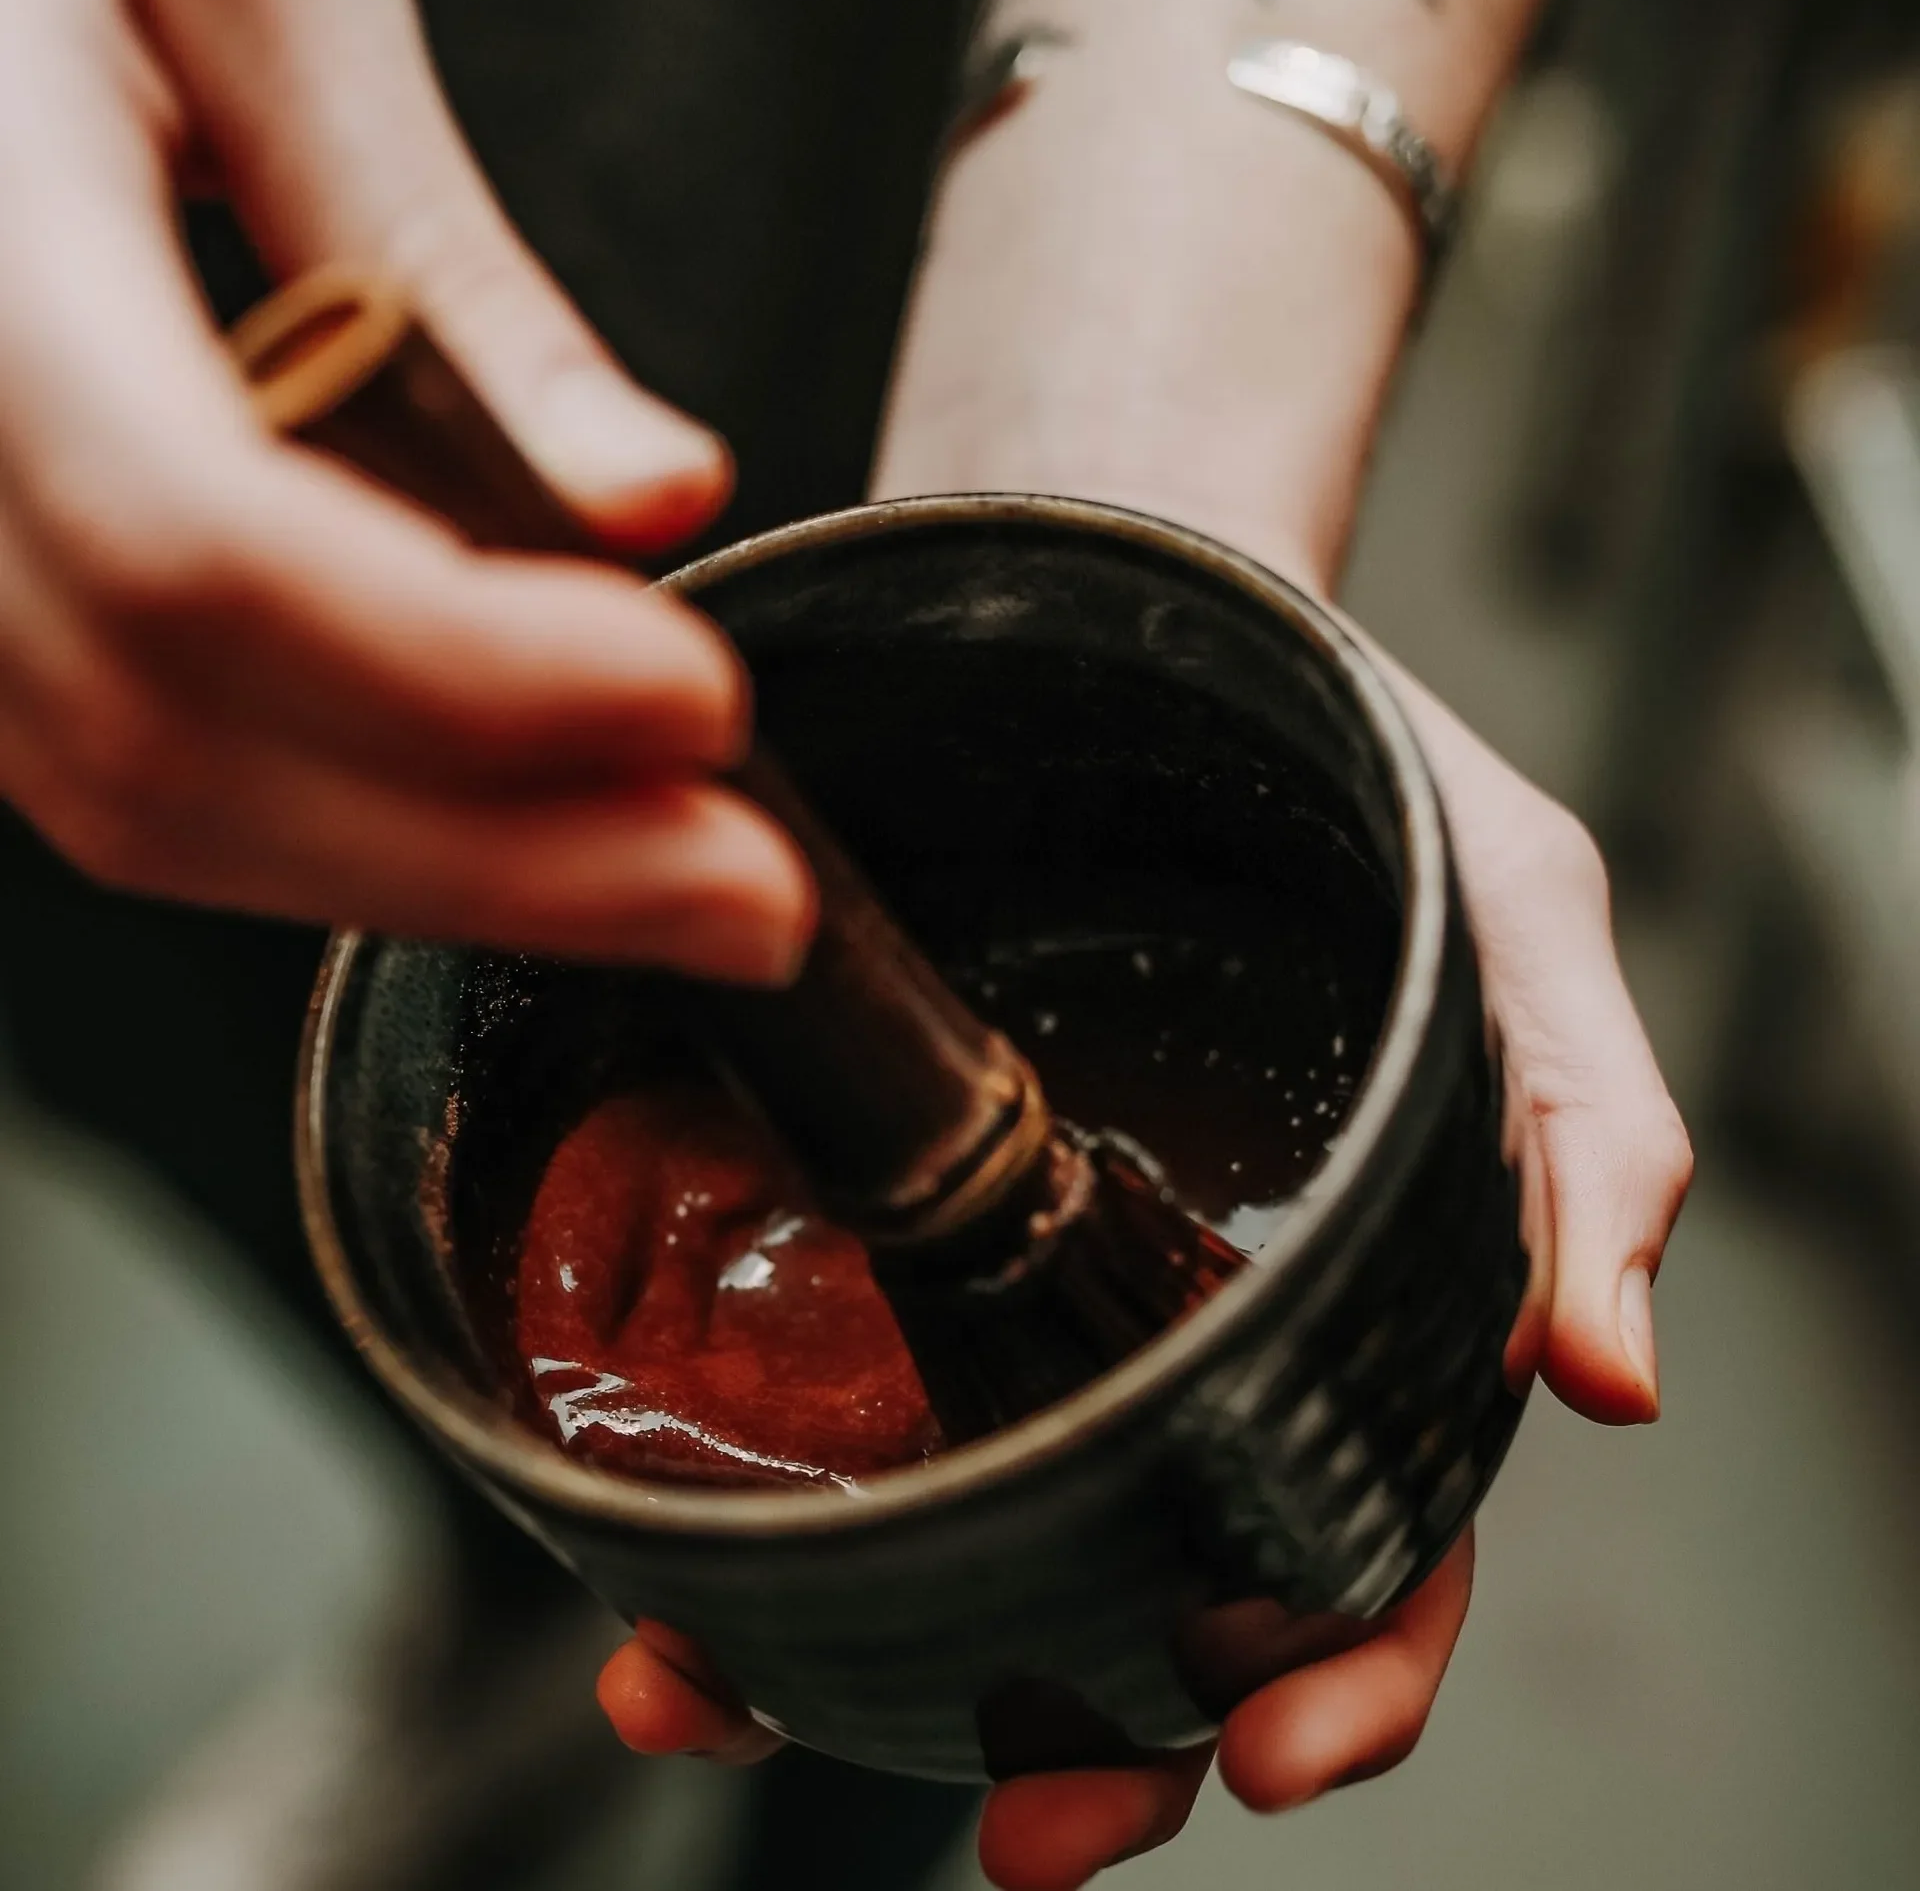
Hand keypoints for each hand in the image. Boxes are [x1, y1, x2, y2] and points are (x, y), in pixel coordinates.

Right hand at [0, 0, 810, 979]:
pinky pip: (145, 774)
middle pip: (194, 750)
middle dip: (512, 859)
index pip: (209, 550)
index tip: (697, 703)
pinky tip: (519, 826)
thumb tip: (648, 497)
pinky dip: (354, 833)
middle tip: (749, 890)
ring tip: (672, 879)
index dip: (472, 674)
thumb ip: (448, 264)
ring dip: (449, 881)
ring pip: (161, 808)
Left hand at [597, 651, 1691, 1889]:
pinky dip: (747, 1478)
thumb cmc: (1355, 767)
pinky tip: (666, 1541)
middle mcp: (1175, 1311)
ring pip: (961, 1513)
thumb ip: (1582, 1136)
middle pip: (1152, 1584)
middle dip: (1099, 1736)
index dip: (1340, 1675)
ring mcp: (1024, 1264)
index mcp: (1349, 1288)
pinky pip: (819, 1362)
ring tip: (740, 1696)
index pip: (1376, 1537)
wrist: (1143, 614)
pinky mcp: (885, 1192)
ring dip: (860, 1648)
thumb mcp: (1516, 917)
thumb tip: (1612, 1380)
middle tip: (1022, 1827)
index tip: (1259, 1751)